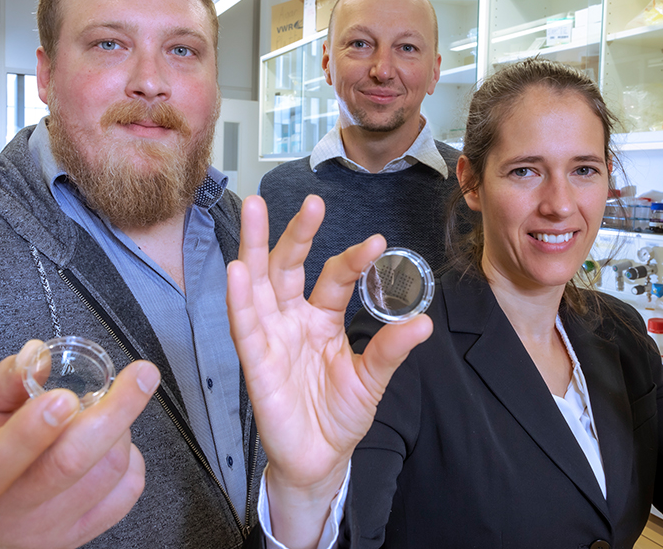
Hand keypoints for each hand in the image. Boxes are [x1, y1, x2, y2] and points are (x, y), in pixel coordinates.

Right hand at [0, 341, 160, 548]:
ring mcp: (47, 530)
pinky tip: (111, 441)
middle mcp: (8, 514)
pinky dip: (131, 457)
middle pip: (70, 464)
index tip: (66, 396)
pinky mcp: (79, 535)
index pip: (2, 459)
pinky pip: (128, 492)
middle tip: (141, 374)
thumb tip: (39, 356)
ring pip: (107, 472)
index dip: (37, 428)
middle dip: (114, 412)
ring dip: (120, 429)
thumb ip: (2, 380)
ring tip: (102, 410)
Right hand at [226, 195, 431, 548]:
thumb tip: (424, 322)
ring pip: (258, 283)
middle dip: (296, 232)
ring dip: (254, 246)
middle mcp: (293, 319)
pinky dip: (240, 298)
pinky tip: (239, 270)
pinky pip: (244, 326)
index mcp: (323, 317)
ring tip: (254, 208)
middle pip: (288, 265)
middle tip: (311, 202)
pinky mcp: (255, 361)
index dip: (354, 259)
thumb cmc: (339, 415)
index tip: (378, 243)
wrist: (318, 460)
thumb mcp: (370, 379)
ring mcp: (271, 336)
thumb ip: (389, 349)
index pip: (336, 277)